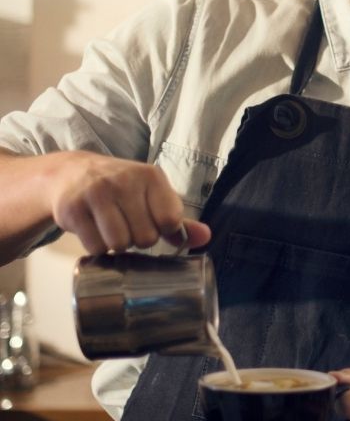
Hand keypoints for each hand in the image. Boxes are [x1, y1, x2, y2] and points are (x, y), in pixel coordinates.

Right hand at [44, 151, 209, 253]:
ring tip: (112, 228)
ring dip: (117, 245)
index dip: (164, 230)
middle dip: (138, 239)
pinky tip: (94, 229)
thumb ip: (179, 220)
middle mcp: (124, 181)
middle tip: (128, 225)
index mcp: (151, 176)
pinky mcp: (72, 208)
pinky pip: (94, 247)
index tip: (154, 223)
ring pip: (119, 244)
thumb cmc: (121, 189)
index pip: (170, 221)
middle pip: (145, 238)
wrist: (71, 173)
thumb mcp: (153, 196)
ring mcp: (96, 193)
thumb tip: (206, 237)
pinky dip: (97, 247)